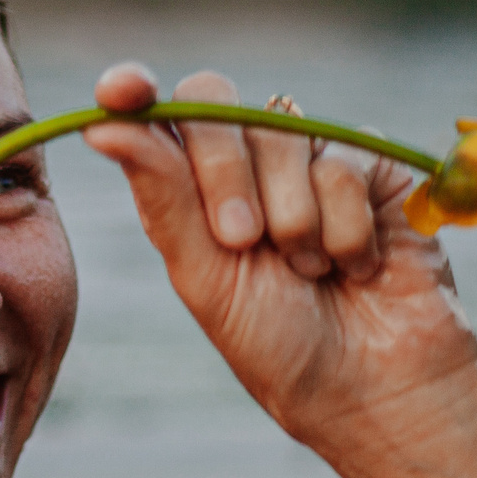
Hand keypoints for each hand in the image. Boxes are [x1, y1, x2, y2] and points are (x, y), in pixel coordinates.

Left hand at [81, 64, 476, 454]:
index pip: (156, 116)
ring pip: (282, 134)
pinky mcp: (372, 168)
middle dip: (225, 173)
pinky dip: (346, 227)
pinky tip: (358, 266)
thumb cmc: (280, 345)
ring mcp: (310, 160)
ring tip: (312, 272)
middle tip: (244, 240)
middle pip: (215, 107)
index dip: (135, 92)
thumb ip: (162, 195)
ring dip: (295, 219)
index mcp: (189, 190)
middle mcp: (247, 165)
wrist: (376, 386)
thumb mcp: (206, 278)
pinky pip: (344, 162)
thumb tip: (100, 124)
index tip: (120, 91)